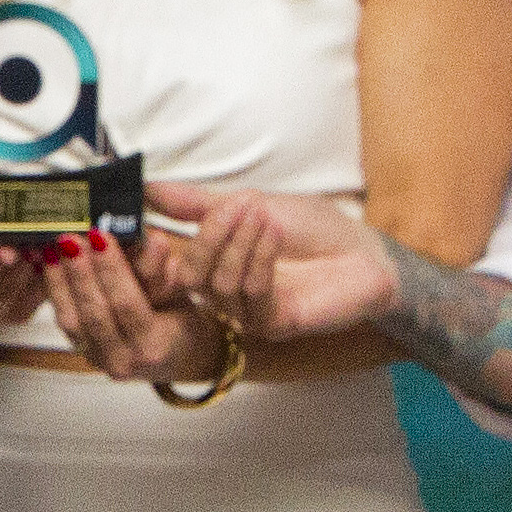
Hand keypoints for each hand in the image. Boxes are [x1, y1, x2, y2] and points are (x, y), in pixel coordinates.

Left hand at [45, 230, 221, 383]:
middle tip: (71, 238)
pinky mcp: (81, 351)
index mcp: (154, 347)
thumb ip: (162, 270)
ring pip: (73, 319)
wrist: (170, 354)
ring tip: (56, 246)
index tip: (101, 237)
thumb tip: (153, 239)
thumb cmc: (178, 318)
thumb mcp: (179, 293)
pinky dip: (55, 288)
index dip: (112, 270)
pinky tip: (50, 261)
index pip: (127, 305)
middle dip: (81, 272)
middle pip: (96, 313)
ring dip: (62, 279)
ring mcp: (98, 359)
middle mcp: (123, 361)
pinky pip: (64, 320)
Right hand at [154, 189, 398, 340]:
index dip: (155, 244)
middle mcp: (221, 294)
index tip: (152, 210)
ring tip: (262, 213)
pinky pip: (252, 293)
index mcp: (209, 267)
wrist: (363, 252)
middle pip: (188, 277)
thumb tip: (148, 187)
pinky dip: (260, 256)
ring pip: (220, 283)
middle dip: (208, 236)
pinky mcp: (273, 324)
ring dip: (241, 240)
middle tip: (233, 205)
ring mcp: (246, 313)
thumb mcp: (247, 202)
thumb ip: (196, 202)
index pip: (165, 264)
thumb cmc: (311, 229)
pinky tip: (274, 233)